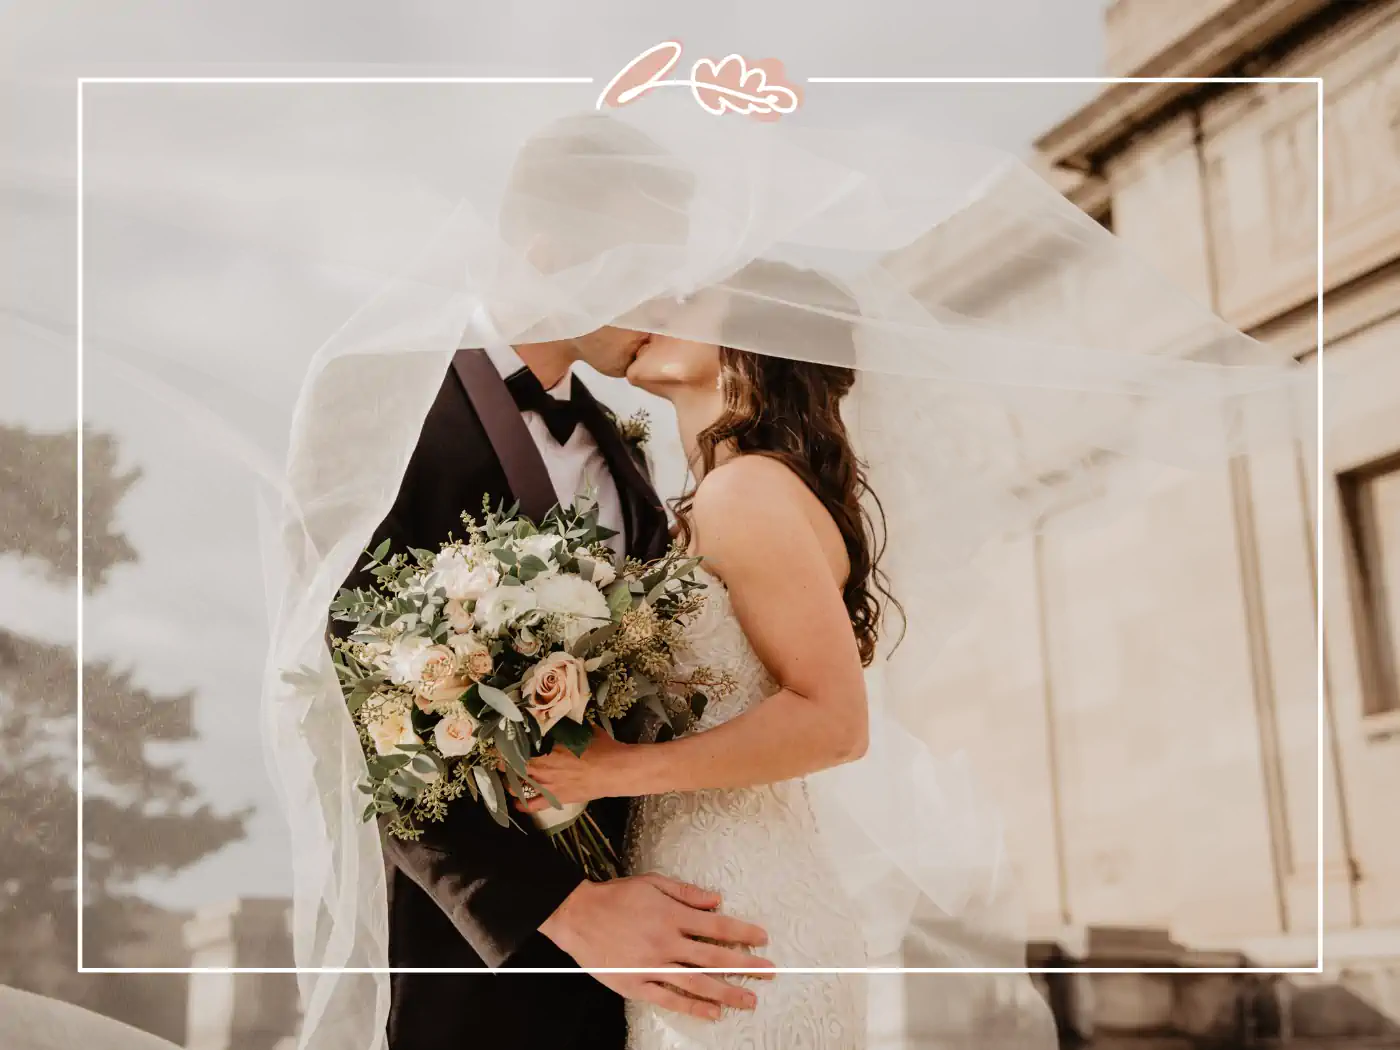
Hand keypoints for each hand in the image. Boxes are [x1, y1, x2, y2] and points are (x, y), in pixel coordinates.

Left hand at [515, 730, 633, 809]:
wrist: (615, 770)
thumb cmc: (602, 748)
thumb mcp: (585, 730)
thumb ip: (570, 727)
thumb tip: (564, 718)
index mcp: (549, 746)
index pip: (520, 745)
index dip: (509, 744)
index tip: (506, 742)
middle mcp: (543, 765)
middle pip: (514, 765)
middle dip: (506, 762)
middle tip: (504, 759)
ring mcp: (548, 784)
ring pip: (519, 785)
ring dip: (511, 782)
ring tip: (510, 778)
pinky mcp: (556, 798)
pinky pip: (534, 805)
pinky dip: (522, 805)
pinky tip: (517, 803)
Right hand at [540, 873, 774, 1020]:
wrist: (577, 916)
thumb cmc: (615, 896)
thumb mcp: (653, 883)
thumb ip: (686, 892)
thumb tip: (717, 901)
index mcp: (671, 915)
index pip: (717, 926)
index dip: (743, 932)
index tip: (762, 939)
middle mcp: (665, 942)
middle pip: (714, 958)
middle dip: (745, 965)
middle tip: (768, 972)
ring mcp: (651, 966)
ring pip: (697, 983)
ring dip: (727, 992)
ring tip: (749, 1000)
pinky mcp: (636, 984)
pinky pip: (670, 999)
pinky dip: (693, 1007)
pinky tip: (713, 1013)